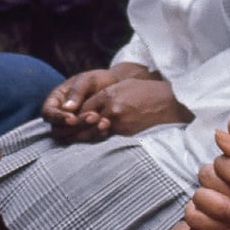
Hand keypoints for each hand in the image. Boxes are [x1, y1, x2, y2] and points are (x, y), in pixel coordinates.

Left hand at [42, 64, 187, 140]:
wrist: (170, 102)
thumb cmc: (147, 92)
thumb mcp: (124, 87)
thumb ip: (105, 96)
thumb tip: (90, 108)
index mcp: (109, 94)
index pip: (83, 107)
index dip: (72, 115)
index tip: (64, 120)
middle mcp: (111, 108)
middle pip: (84, 121)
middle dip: (70, 128)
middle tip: (59, 134)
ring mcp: (119, 122)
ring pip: (93, 132)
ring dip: (80, 137)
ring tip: (69, 141)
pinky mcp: (127, 133)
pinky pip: (107, 138)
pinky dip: (97, 140)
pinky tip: (89, 143)